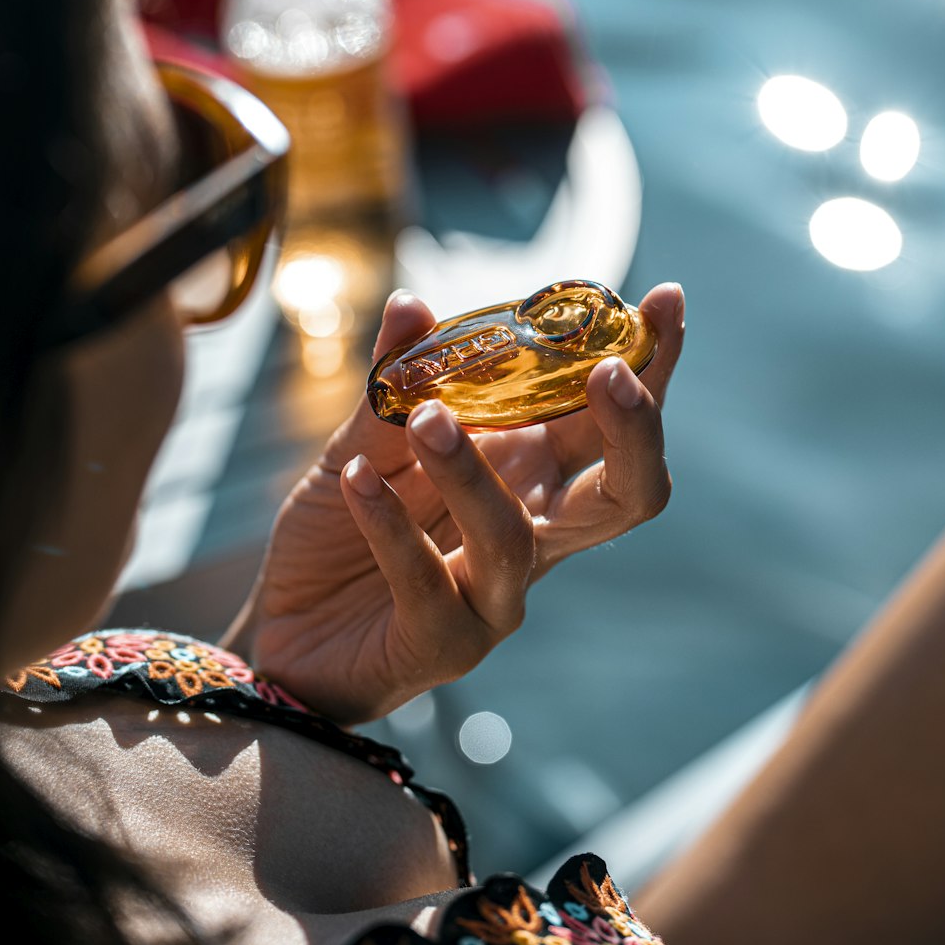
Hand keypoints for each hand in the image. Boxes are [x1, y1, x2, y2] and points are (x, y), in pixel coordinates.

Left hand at [226, 283, 684, 724]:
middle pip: (627, 494)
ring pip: (512, 537)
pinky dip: (390, 527)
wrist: (280, 629)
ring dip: (471, 470)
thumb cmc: (339, 532)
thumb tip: (411, 306)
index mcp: (532, 476)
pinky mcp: (442, 644)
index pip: (609, 421)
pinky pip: (427, 583)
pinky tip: (356, 483)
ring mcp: (495, 598)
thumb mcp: (362, 445)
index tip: (664, 300)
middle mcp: (534, 535)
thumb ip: (394, 385)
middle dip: (633, 430)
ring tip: (424, 418)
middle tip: (607, 371)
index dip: (649, 365)